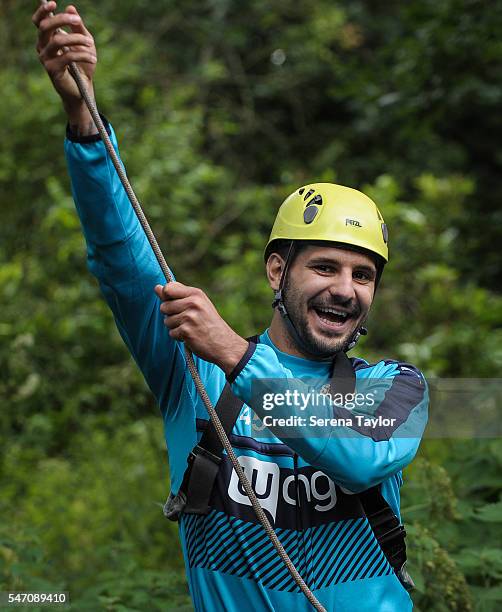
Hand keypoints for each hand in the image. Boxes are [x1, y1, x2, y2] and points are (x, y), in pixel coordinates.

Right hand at [33, 2, 96, 128]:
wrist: (84, 90)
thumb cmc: (83, 66)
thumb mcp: (85, 43)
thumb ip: (79, 27)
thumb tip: (71, 8)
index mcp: (47, 39)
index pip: (39, 21)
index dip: (43, 11)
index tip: (53, 3)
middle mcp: (42, 47)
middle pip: (45, 27)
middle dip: (62, 21)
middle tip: (77, 21)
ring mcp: (45, 59)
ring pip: (58, 40)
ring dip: (77, 40)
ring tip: (91, 45)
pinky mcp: (52, 70)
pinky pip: (67, 56)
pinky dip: (83, 55)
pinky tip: (93, 58)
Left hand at [154, 282, 248, 374]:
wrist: (224, 344)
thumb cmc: (210, 323)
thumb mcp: (198, 304)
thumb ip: (178, 296)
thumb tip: (157, 288)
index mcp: (196, 294)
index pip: (169, 288)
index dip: (167, 297)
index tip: (175, 304)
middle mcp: (193, 303)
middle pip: (164, 306)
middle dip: (171, 315)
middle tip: (187, 320)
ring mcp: (189, 317)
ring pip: (166, 321)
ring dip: (175, 327)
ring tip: (190, 328)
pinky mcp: (186, 331)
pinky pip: (171, 333)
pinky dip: (179, 337)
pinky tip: (191, 336)